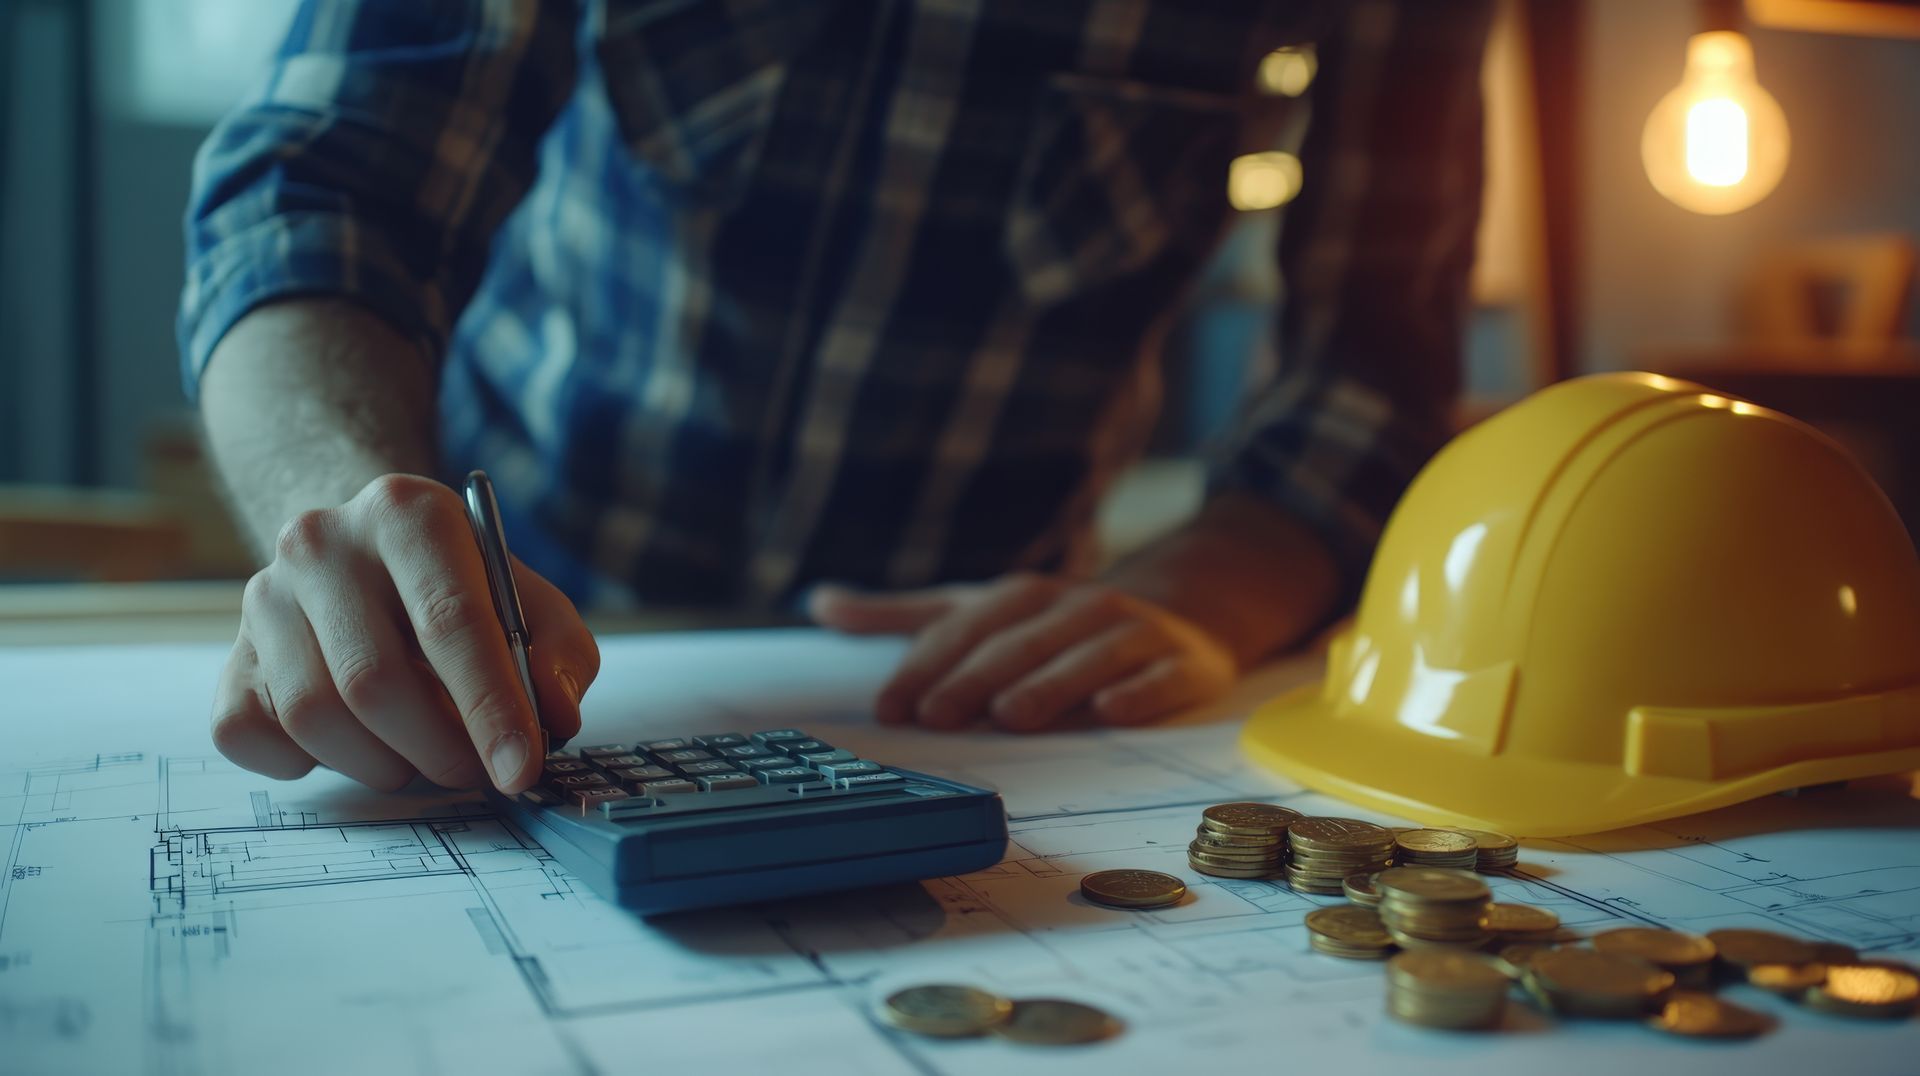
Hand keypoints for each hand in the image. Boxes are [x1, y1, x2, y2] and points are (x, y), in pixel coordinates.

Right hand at [210, 474, 598, 793]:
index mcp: (407, 513)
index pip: (450, 621)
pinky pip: (252, 735)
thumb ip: (558, 656)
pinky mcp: (229, 654)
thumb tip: (551, 719)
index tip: (520, 770)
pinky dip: (312, 763)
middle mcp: (322, 542)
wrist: (370, 560)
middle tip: (474, 773)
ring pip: (314, 715)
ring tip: (421, 755)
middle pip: (373, 680)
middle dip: (437, 749)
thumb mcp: (534, 607)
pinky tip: (356, 741)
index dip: (491, 707)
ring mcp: (263, 596)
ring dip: (382, 762)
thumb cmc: (465, 592)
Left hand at [809, 574, 1236, 730]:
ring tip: (1012, 713)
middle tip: (939, 717)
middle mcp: (1075, 608)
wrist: (1175, 610)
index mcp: (1021, 597)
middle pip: (1018, 645)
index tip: (892, 707)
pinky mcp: (1181, 662)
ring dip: (1049, 684)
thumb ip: (904, 616)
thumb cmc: (1052, 625)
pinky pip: (1158, 677)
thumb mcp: (979, 610)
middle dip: (976, 680)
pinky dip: (1136, 693)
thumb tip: (818, 603)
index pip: (965, 632)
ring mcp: (1132, 633)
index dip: (926, 667)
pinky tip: (1111, 711)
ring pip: (1085, 657)